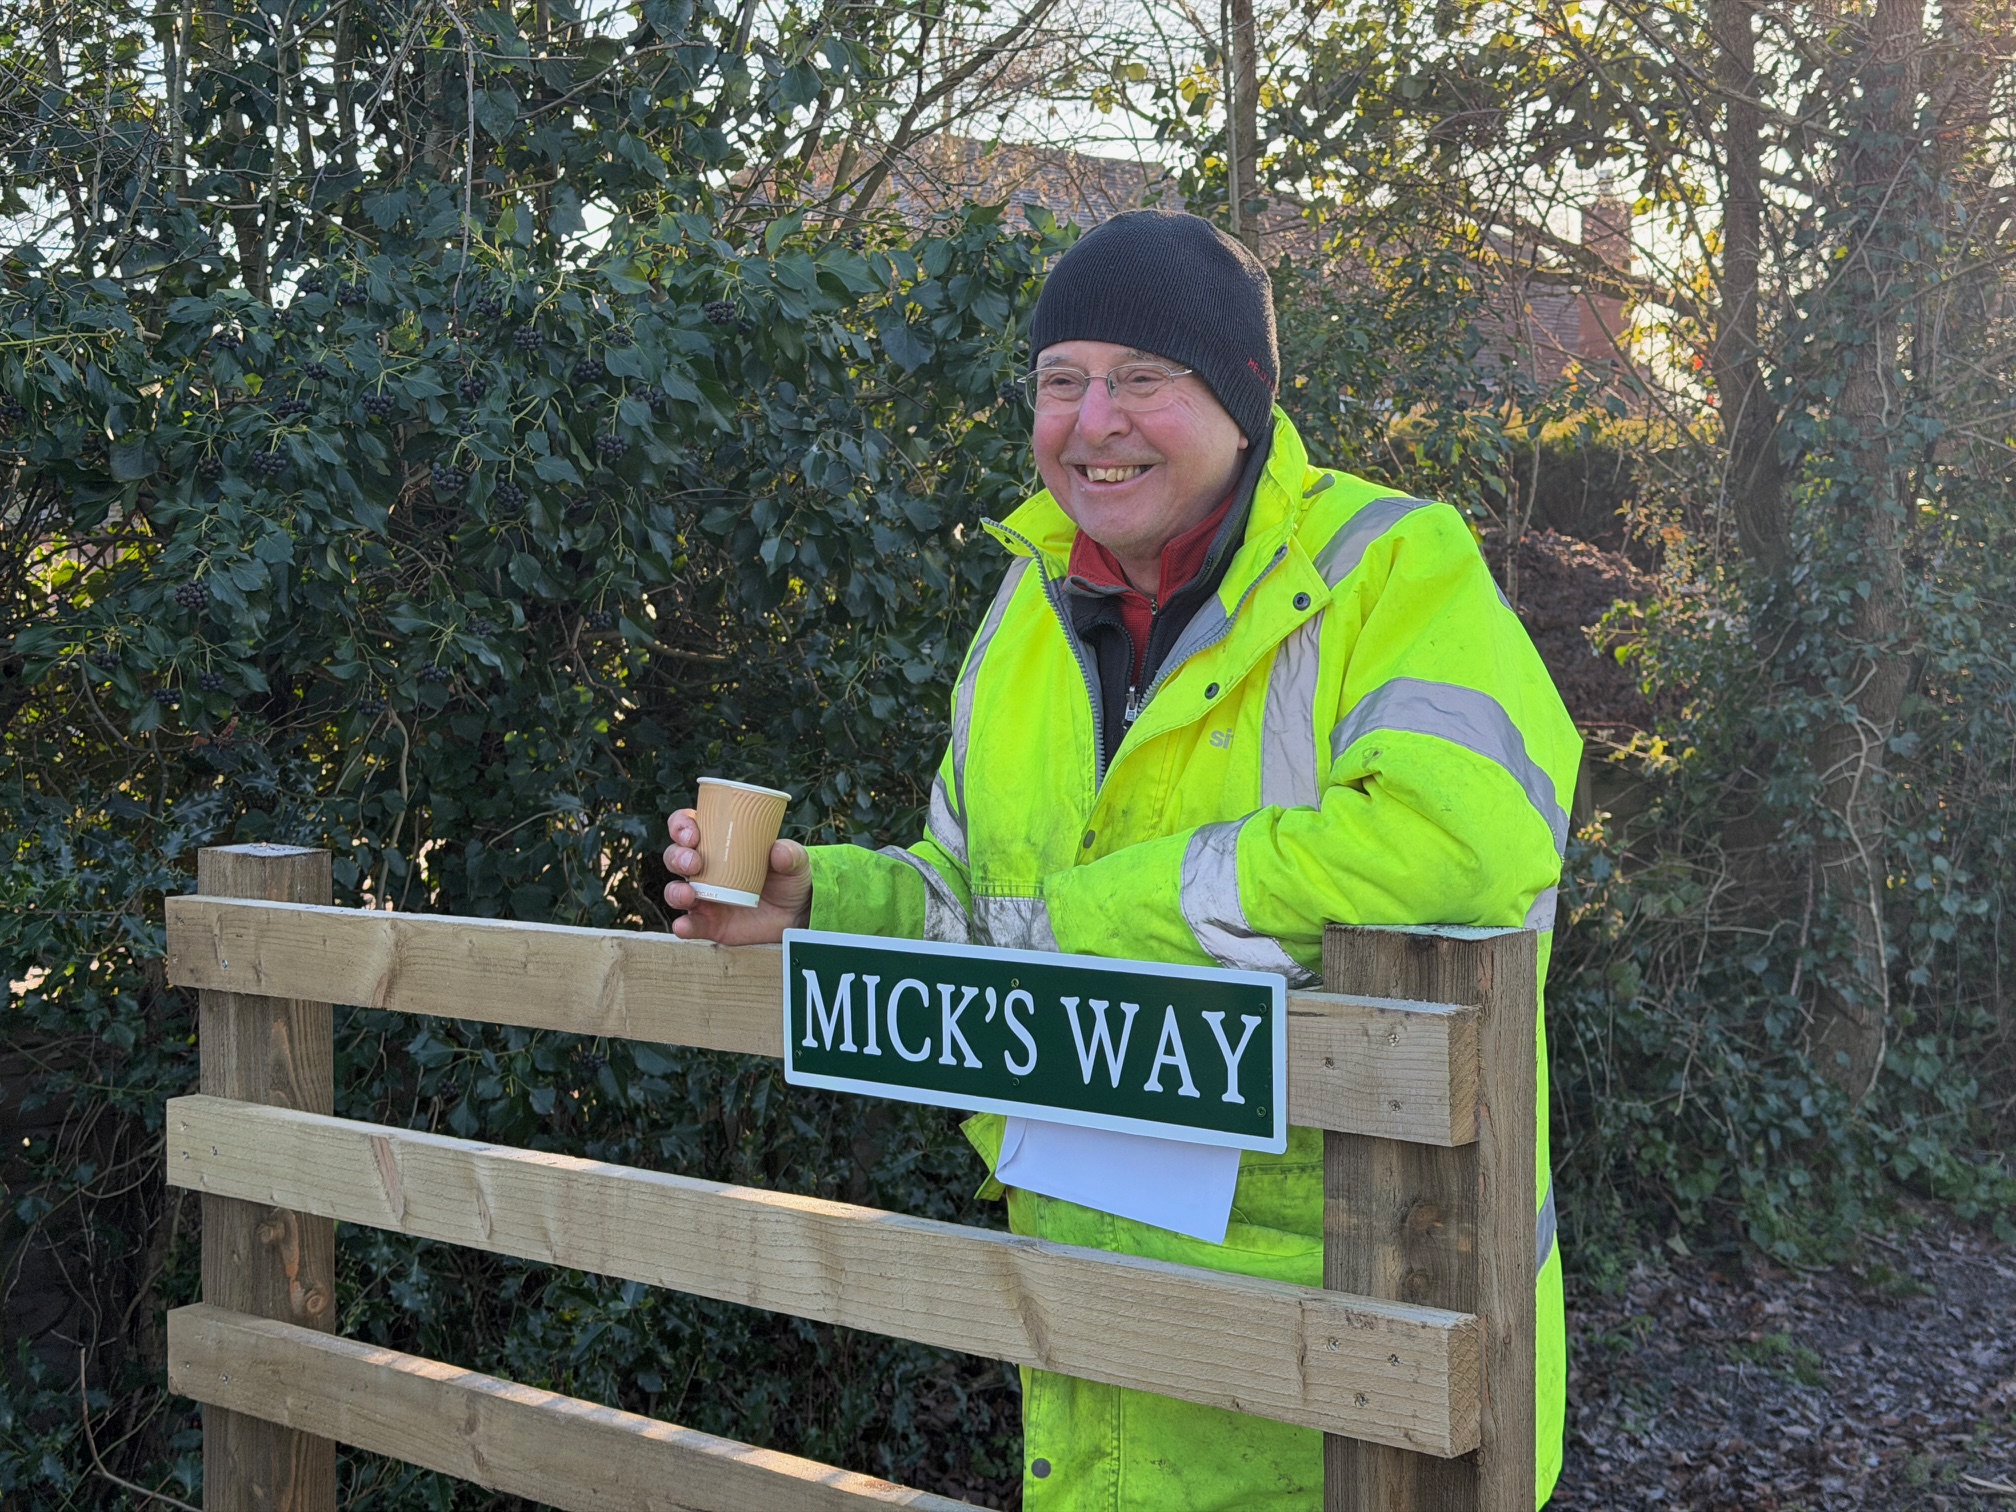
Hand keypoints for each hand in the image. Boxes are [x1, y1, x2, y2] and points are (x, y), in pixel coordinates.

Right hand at [662, 807, 811, 944]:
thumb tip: (778, 851)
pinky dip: (683, 926)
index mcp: (717, 843)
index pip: (687, 827)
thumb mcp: (794, 860)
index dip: (681, 826)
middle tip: (695, 862)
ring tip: (689, 894)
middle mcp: (703, 868)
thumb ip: (790, 853)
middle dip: (678, 857)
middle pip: (675, 857)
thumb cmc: (789, 877)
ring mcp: (703, 896)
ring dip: (675, 891)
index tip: (692, 832)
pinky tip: (685, 926)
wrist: (797, 913)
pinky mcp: (709, 923)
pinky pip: (689, 925)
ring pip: (674, 891)